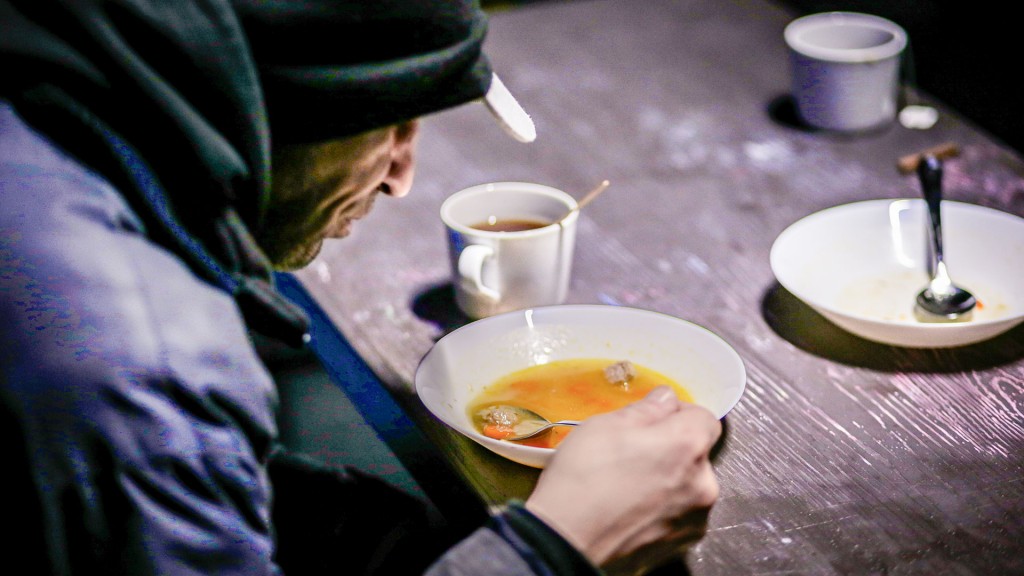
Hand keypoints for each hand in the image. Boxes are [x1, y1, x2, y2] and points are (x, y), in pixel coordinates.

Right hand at [525, 386, 721, 573]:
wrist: (566, 540)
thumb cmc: (583, 479)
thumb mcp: (606, 425)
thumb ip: (646, 409)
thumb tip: (665, 399)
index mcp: (687, 445)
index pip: (704, 418)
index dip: (678, 413)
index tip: (654, 418)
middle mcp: (702, 483)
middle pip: (696, 455)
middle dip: (670, 450)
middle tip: (633, 453)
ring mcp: (694, 519)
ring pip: (687, 487)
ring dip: (667, 481)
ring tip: (627, 485)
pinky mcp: (679, 545)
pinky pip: (677, 516)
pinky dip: (660, 510)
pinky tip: (629, 508)